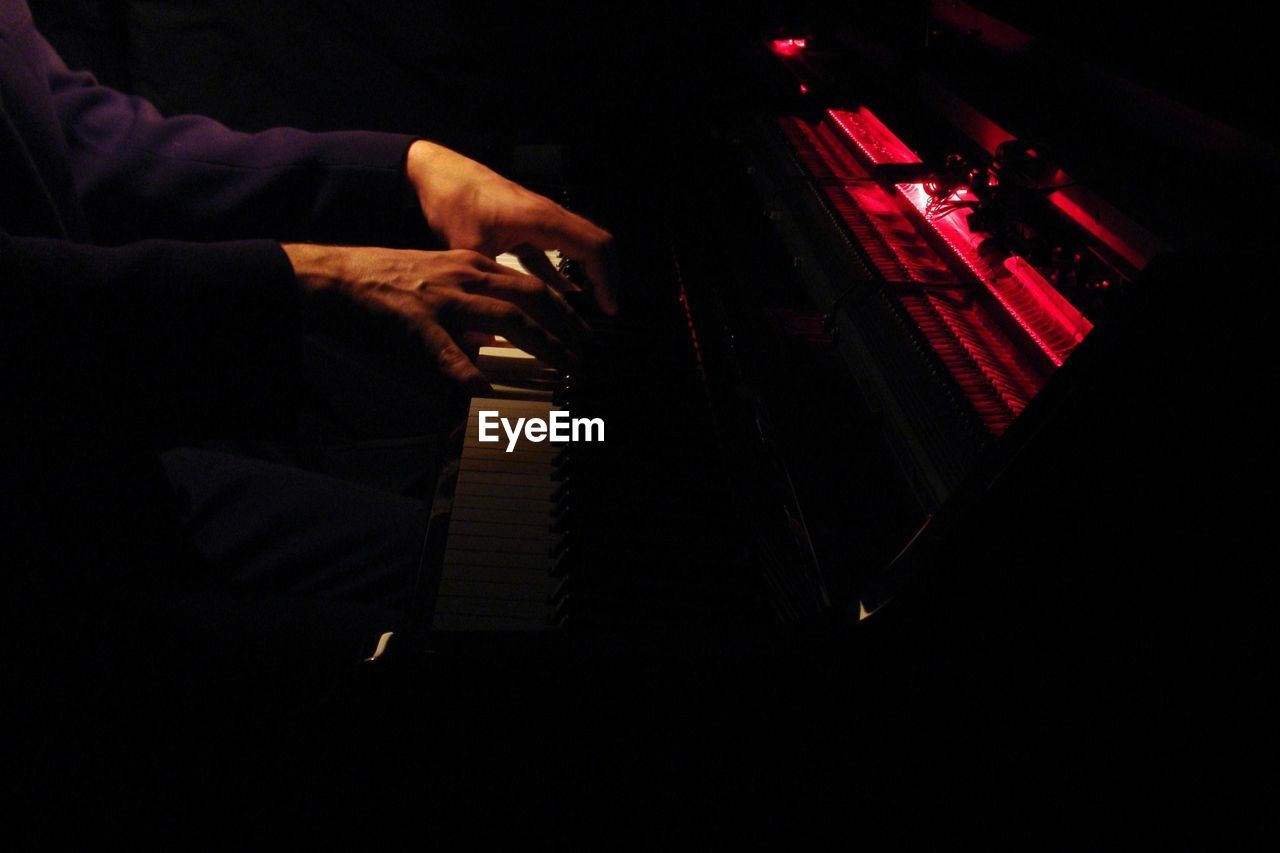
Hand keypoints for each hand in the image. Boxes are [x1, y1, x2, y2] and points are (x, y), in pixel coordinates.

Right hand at [282, 244, 591, 390]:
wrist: (336, 275)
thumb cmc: (385, 281)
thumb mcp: (439, 282)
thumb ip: (472, 304)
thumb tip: (501, 334)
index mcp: (472, 266)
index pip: (532, 284)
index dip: (564, 309)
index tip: (583, 331)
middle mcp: (465, 276)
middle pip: (533, 298)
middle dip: (567, 327)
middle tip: (586, 354)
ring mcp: (443, 299)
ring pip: (507, 320)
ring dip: (542, 346)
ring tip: (563, 369)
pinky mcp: (416, 323)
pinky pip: (448, 351)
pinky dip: (469, 372)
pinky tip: (485, 391)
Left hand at [405, 140, 617, 314]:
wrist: (438, 173)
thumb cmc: (453, 200)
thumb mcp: (469, 247)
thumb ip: (487, 285)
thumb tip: (487, 325)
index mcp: (544, 219)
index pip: (595, 248)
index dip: (607, 280)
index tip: (608, 309)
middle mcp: (549, 216)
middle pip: (598, 244)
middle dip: (607, 277)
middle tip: (605, 310)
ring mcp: (541, 220)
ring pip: (581, 245)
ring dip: (590, 273)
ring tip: (590, 307)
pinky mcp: (529, 226)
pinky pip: (559, 249)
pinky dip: (567, 271)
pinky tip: (565, 294)